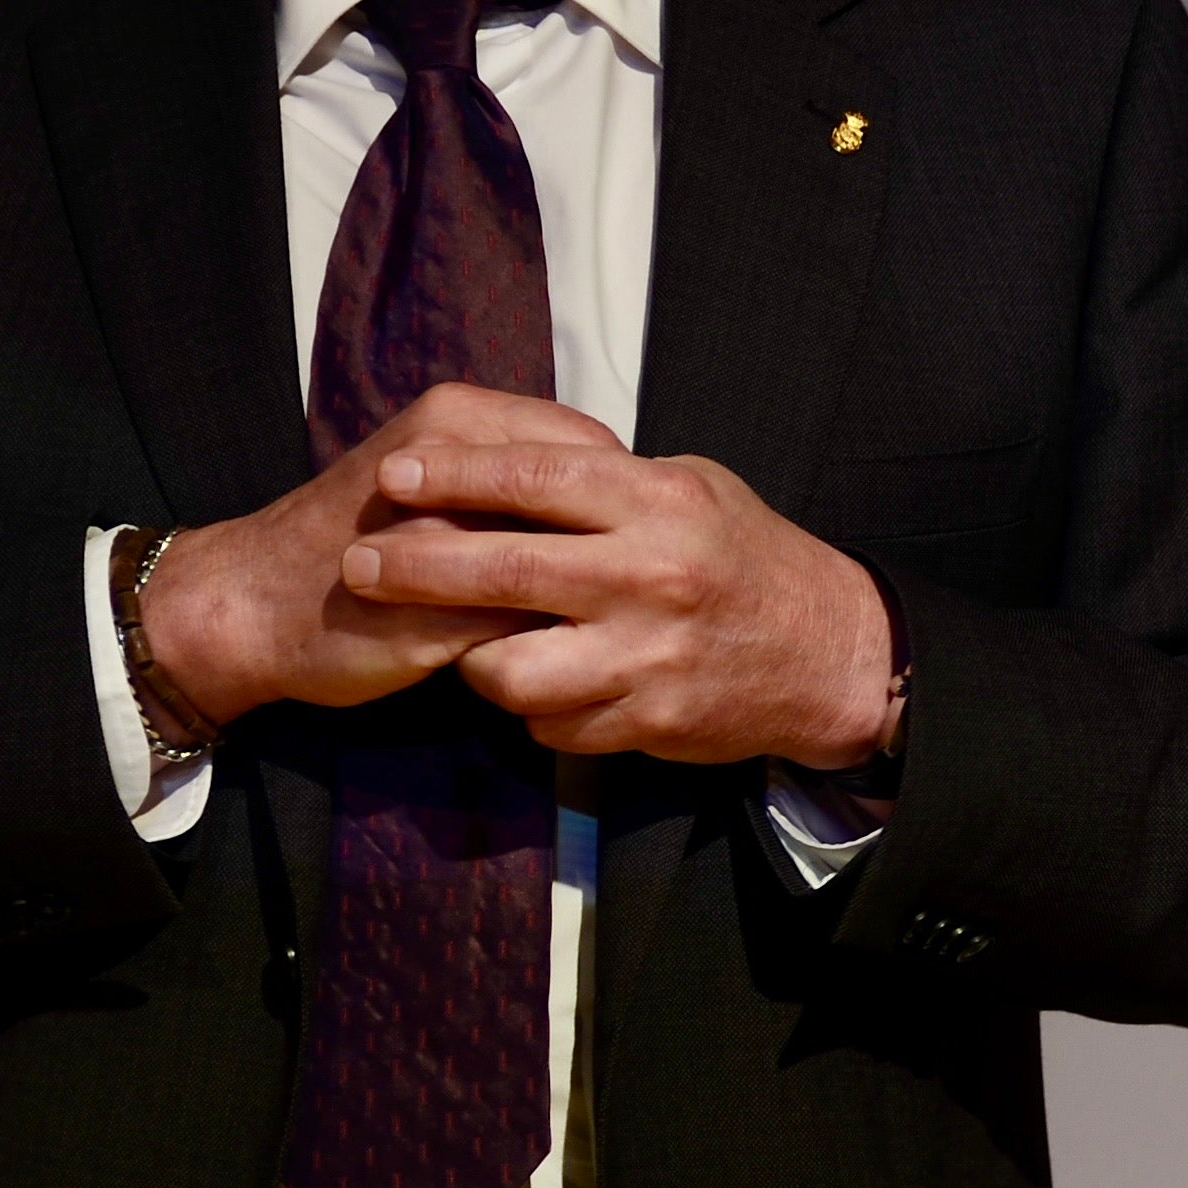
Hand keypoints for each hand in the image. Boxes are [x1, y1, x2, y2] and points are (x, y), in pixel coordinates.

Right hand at [145, 384, 614, 728]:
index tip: (634, 535)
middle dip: (618, 549)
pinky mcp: (434, 612)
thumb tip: (635, 496)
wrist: (249, 602)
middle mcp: (453, 464)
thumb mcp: (436, 475)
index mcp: (456, 418)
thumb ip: (518, 472)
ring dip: (590, 600)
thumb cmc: (356, 537)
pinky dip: (556, 642)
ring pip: (561, 564)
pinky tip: (563, 656)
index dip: (627, 498)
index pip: (593, 448)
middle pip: (589, 504)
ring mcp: (443, 538)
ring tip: (597, 623)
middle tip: (630, 584)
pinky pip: (526, 625)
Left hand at [339, 426, 898, 769]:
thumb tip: (502, 465)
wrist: (830, 653)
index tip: (395, 475)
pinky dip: (530, 708)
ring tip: (459, 644)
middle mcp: (652, 575)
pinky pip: (552, 723)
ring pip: (511, 668)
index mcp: (660, 502)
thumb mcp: (694, 490)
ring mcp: (650, 655)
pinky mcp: (651, 720)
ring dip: (469, 659)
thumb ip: (608, 482)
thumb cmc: (747, 557)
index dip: (455, 474)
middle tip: (357, 564)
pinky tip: (536, 686)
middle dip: (414, 566)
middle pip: (502, 568)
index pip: (535, 477)